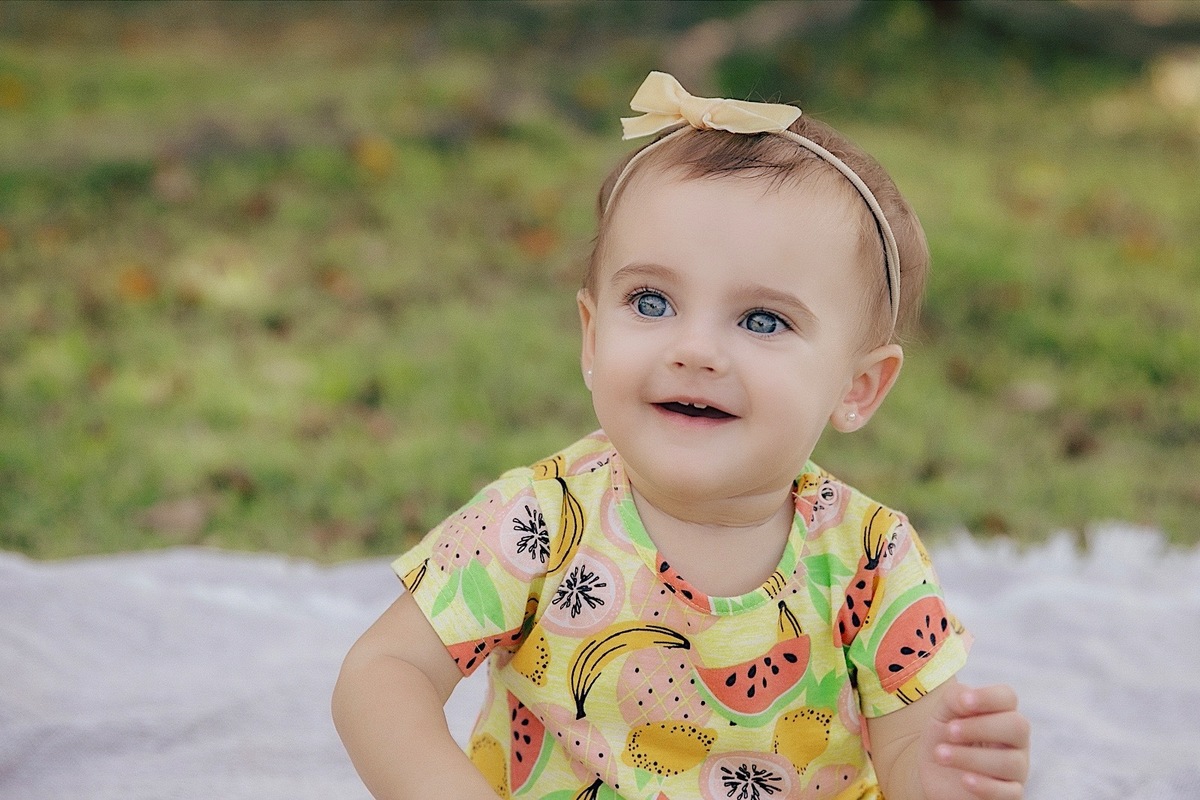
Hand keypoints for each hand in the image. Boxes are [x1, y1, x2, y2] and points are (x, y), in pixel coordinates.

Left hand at [918, 682, 1029, 799]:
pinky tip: (964, 780)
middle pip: (1017, 726)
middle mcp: (1014, 740)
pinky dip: (986, 786)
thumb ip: (954, 698)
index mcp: (1000, 713)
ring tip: (941, 755)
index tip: (964, 702)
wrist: (934, 773)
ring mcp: (1016, 768)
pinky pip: (1010, 792)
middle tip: (950, 731)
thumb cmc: (944, 737)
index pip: (1008, 697)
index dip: (989, 697)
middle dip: (980, 727)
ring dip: (970, 757)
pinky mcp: (1009, 794)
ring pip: (1010, 761)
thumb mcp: (942, 713)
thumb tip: (967, 697)